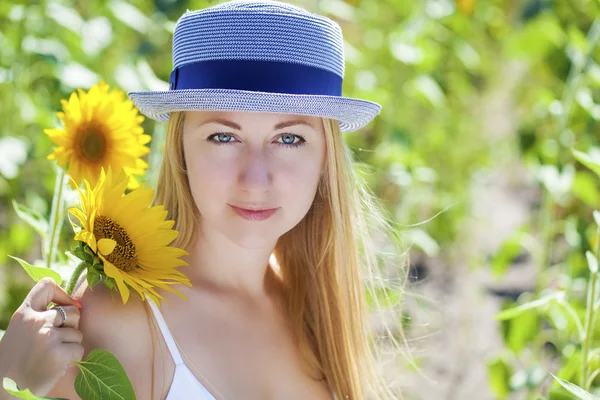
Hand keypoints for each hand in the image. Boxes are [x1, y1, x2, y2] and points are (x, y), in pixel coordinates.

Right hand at [0, 277, 82, 396]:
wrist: (6, 388)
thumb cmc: (17, 359)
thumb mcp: (21, 329)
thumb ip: (39, 316)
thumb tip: (73, 305)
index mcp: (24, 313)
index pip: (47, 285)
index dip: (62, 294)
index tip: (65, 306)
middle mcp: (36, 321)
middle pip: (73, 312)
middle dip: (71, 326)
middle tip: (57, 341)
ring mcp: (48, 336)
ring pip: (78, 333)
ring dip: (70, 345)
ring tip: (52, 355)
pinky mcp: (59, 353)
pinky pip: (79, 349)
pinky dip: (72, 358)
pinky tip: (57, 364)